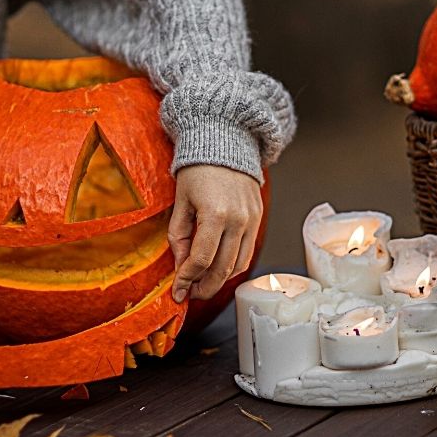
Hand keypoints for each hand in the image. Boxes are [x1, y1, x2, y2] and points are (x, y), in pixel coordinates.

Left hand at [168, 165, 262, 302]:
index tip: (177, 291)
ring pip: (238, 265)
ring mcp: (252, 220)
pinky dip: (233, 266)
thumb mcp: (180, 202)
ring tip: (202, 283)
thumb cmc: (197, 169)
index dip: (187, 280)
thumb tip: (180, 268)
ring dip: (220, 281)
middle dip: (204, 288)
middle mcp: (238, 220)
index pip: (201, 260)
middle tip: (190, 294)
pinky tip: (217, 267)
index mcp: (215, 214)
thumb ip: (178, 237)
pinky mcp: (258, 218)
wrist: (225, 142)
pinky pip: (248, 252)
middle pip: (222, 269)